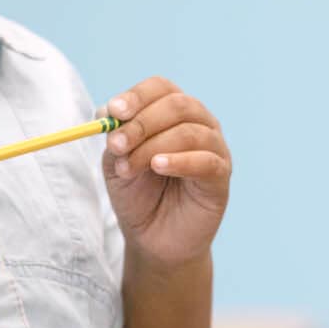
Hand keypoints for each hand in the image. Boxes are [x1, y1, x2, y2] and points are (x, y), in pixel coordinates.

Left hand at [100, 79, 230, 271]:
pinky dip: (180, 161)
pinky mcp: (221, 176)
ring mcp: (215, 149)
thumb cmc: (138, 195)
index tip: (114, 112)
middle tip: (116, 145)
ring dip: (152, 146)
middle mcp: (199, 124)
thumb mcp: (116, 161)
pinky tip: (158, 167)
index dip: (137, 96)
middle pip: (178, 105)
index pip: (161, 88)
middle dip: (142, 123)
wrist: (153, 238)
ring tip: (129, 167)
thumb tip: (107, 112)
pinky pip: (206, 161)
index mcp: (173, 113)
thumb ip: (115, 136)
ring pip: (189, 132)